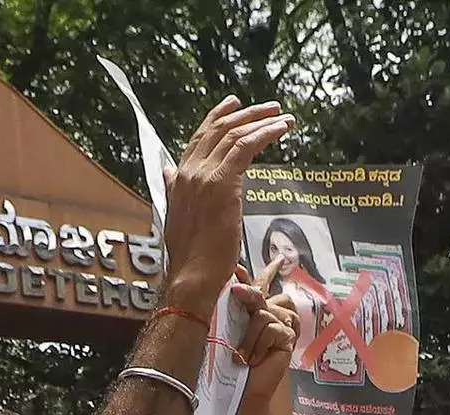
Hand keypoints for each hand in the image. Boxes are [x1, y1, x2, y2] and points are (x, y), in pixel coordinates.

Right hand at [161, 97, 293, 312]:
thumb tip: (168, 172)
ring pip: (233, 134)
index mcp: (178, 180)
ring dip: (260, 121)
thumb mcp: (178, 216)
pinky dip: (265, 133)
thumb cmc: (191, 256)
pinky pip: (245, 146)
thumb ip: (174, 190)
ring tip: (281, 117)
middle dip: (244, 114)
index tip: (234, 105)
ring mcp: (203, 177)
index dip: (216, 118)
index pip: (198, 139)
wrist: (191, 275)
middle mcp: (187, 173)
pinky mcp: (222, 183)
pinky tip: (281, 129)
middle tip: (268, 107)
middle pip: (217, 130)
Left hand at [235, 257, 297, 399]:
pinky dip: (257, 346)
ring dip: (248, 337)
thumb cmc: (230, 361)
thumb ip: (235, 304)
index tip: (259, 262)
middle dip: (248, 296)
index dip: (263, 271)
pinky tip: (254, 359)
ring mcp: (284, 324)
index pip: (262, 283)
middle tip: (235, 294)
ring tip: (243, 355)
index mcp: (259, 309)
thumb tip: (234, 276)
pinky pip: (271, 329)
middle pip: (261, 295)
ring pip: (262, 314)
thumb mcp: (228, 328)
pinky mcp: (289, 336)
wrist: (242, 388)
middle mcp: (273, 313)